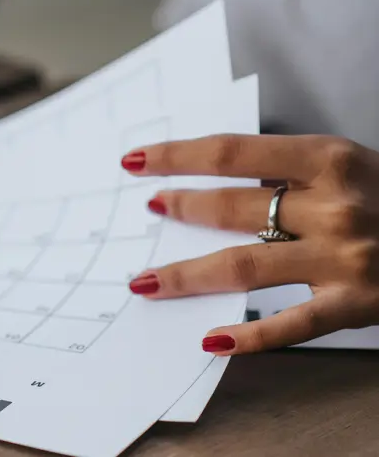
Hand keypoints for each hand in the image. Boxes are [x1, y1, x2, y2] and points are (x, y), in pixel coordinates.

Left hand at [121, 134, 378, 354]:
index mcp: (330, 159)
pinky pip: (291, 325)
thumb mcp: (353, 166)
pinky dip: (249, 336)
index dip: (177, 155)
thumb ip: (293, 171)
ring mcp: (345, 258)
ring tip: (147, 280)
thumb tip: (218, 179)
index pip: (231, 153)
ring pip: (244, 266)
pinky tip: (211, 340)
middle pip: (233, 207)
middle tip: (149, 211)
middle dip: (181, 208)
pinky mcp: (358, 305)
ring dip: (187, 274)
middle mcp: (334, 206)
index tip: (136, 160)